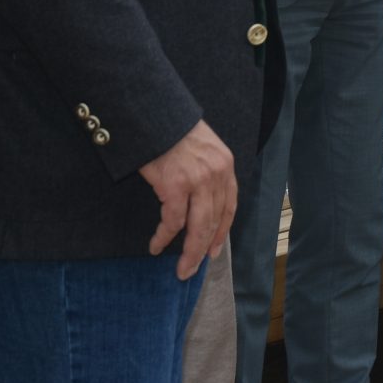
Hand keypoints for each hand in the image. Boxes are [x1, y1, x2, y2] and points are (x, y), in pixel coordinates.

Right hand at [141, 120, 237, 278]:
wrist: (153, 114)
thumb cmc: (171, 132)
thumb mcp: (201, 148)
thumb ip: (205, 172)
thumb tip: (200, 201)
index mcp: (225, 165)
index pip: (229, 206)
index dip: (222, 231)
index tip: (214, 250)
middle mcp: (217, 174)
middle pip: (215, 221)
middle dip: (204, 249)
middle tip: (193, 269)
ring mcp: (198, 180)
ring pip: (198, 226)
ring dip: (189, 251)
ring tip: (181, 268)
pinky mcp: (175, 185)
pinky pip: (172, 221)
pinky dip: (164, 237)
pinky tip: (156, 246)